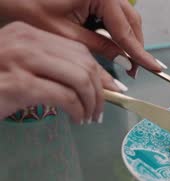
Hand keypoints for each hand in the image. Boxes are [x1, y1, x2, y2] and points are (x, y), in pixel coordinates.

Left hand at [0, 0, 163, 75]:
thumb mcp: (67, 34)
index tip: (156, 68)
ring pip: (127, 19)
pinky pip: (116, 16)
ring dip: (127, 40)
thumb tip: (125, 62)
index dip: (140, 53)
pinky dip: (117, 32)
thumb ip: (100, 47)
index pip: (125, 30)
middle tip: (134, 71)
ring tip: (126, 62)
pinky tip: (115, 47)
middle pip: (132, 23)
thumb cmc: (30, 7)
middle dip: (135, 47)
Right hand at [0, 22, 124, 122]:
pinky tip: (76, 119)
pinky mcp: (20, 85)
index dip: (100, 72)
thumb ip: (53, 68)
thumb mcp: (24, 68)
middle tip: (99, 110)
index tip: (111, 90)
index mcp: (29, 34)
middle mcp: (26, 42)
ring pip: (79, 79)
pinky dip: (78, 110)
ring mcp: (22, 61)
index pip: (78, 50)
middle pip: (84, 63)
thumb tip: (95, 85)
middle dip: (100, 90)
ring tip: (89, 117)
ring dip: (92, 102)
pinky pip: (65, 97)